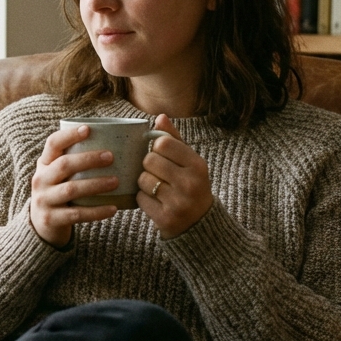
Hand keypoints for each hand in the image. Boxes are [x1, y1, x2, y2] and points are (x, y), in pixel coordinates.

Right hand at [29, 124, 120, 247]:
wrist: (41, 225)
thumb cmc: (59, 192)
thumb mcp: (58, 175)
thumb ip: (74, 162)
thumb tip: (114, 145)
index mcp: (44, 164)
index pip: (53, 144)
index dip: (69, 135)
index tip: (88, 129)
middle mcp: (40, 180)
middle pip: (64, 165)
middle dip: (88, 159)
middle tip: (111, 157)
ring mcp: (43, 200)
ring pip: (71, 189)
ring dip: (95, 184)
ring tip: (116, 181)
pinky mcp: (51, 219)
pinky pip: (77, 214)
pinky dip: (96, 211)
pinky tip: (113, 208)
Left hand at [136, 114, 213, 238]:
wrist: (200, 223)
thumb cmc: (191, 185)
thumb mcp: (189, 161)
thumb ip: (174, 139)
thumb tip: (160, 117)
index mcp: (197, 166)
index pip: (162, 143)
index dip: (156, 148)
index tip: (161, 155)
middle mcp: (190, 184)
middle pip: (149, 160)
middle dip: (149, 166)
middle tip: (158, 173)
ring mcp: (178, 202)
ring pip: (142, 179)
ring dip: (145, 183)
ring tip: (157, 188)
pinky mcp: (165, 218)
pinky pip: (140, 198)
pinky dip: (144, 198)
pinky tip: (156, 201)